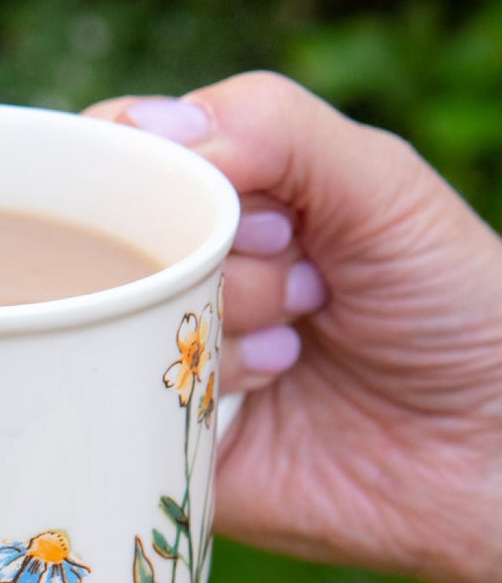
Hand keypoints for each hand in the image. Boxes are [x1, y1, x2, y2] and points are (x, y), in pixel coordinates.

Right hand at [84, 75, 501, 582]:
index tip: (254, 202)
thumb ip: (272, 128)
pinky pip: (125, 401)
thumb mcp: (382, 185)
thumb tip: (151, 130)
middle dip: (210, 244)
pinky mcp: (170, 442)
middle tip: (300, 267)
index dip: (162, 166)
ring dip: (225, 312)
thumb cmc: (458, 308)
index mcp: (232, 201)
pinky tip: (276, 382)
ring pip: (124, 312)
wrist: (495, 455)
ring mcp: (174, 360)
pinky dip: (201, 379)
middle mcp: (191, 277)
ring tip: (300, 342)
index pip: (128, 154)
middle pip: (118, 233)